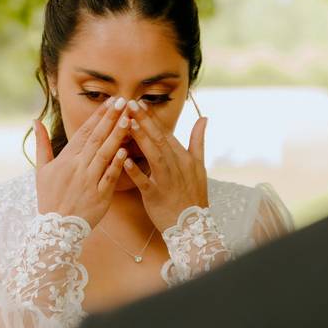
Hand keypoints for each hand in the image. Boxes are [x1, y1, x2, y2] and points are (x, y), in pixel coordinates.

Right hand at [32, 97, 132, 228]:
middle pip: (97, 138)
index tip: (111, 101)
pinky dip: (117, 164)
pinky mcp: (99, 196)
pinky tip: (126, 150)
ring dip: (117, 136)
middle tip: (124, 101)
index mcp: (66, 159)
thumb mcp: (41, 169)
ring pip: (105, 154)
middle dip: (110, 118)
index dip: (98, 115)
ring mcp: (89, 181)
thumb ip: (42, 143)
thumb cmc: (49, 197)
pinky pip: (109, 177)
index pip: (84, 132)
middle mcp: (78, 167)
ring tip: (128, 119)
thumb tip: (36, 120)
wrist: (55, 228)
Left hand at [121, 100, 208, 231]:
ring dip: (141, 139)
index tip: (140, 102)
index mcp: (183, 157)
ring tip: (128, 124)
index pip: (166, 133)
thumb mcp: (200, 165)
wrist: (193, 226)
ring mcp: (166, 181)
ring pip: (154, 156)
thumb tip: (204, 117)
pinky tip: (124, 160)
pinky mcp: (156, 196)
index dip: (153, 117)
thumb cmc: (193, 194)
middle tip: (131, 104)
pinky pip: (145, 182)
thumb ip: (198, 140)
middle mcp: (176, 165)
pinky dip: (136, 171)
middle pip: (159, 139)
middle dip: (145, 121)